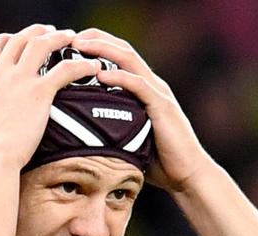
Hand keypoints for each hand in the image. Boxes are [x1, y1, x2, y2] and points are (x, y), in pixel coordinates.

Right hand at [0, 24, 100, 170]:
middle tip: (50, 33)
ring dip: (58, 37)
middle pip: (18, 39)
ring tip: (71, 38)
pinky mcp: (40, 92)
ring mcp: (20, 80)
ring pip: (42, 44)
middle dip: (36, 31)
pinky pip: (66, 69)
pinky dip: (81, 64)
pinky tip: (91, 66)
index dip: (4, 40)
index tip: (13, 40)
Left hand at [71, 28, 212, 191]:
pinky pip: (139, 85)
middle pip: (123, 50)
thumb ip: (111, 127)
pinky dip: (120, 77)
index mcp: (144, 89)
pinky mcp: (162, 107)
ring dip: (104, 50)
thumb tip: (80, 132)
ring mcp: (158, 94)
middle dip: (97, 39)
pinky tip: (101, 74)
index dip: (98, 45)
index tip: (72, 44)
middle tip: (72, 36)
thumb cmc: (158, 161)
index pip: (120, 57)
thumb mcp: (129, 138)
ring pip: (129, 60)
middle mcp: (152, 85)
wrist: (186, 175)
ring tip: (80, 46)